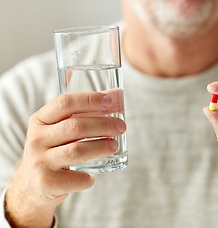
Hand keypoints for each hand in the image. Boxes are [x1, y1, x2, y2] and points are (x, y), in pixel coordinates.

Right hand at [5, 91, 125, 227]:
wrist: (31, 188)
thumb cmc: (54, 152)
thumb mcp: (61, 130)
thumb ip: (87, 112)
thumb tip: (118, 95)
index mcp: (40, 121)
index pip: (64, 103)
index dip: (89, 100)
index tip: (110, 101)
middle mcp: (36, 139)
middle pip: (75, 126)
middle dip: (103, 125)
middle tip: (121, 127)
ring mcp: (39, 161)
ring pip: (77, 150)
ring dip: (101, 147)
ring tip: (114, 145)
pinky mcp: (46, 183)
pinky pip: (76, 178)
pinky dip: (88, 178)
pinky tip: (91, 177)